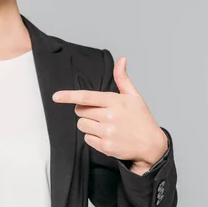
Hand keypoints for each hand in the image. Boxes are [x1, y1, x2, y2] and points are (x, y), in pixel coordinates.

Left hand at [52, 56, 167, 170]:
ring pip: (81, 125)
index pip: (87, 97)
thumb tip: (121, 60)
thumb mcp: (134, 96)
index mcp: (116, 102)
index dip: (69, 96)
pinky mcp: (105, 146)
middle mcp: (110, 116)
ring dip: (88, 124)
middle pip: (80, 111)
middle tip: (99, 114)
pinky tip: (106, 136)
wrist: (151, 145)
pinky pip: (86, 139)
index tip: (56, 96)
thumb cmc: (141, 119)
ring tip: (104, 125)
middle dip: (85, 111)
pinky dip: (93, 137)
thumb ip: (123, 79)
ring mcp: (107, 132)